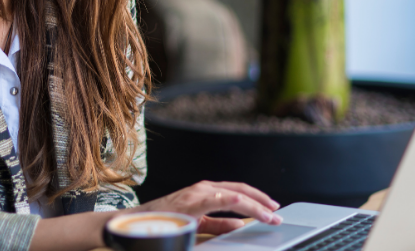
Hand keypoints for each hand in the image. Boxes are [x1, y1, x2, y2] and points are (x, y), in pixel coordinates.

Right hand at [131, 181, 282, 234]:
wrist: (138, 223)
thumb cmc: (166, 222)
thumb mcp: (198, 224)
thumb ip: (218, 225)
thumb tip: (240, 227)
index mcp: (205, 192)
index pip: (237, 192)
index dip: (256, 200)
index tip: (272, 210)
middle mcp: (203, 188)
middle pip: (240, 190)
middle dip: (261, 200)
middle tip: (277, 212)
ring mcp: (197, 193)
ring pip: (234, 195)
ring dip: (255, 204)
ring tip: (269, 215)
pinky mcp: (192, 202)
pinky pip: (220, 200)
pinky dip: (237, 204)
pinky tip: (248, 212)